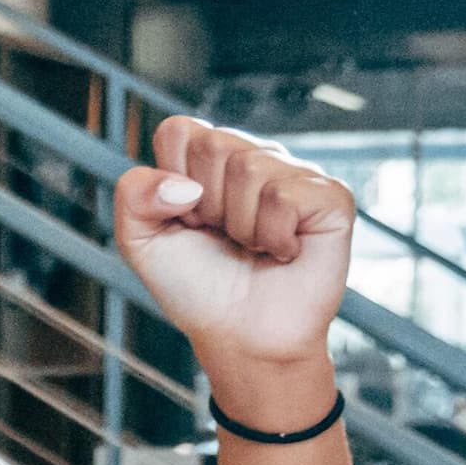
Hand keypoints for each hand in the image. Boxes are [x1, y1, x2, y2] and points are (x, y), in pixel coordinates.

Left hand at [113, 117, 353, 402]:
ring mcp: (297, 175)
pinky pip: (286, 196)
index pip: (179, 130)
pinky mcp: (331, 199)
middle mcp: (256, 158)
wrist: (238, 334)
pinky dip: (274, 235)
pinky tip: (282, 253)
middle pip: (213, 145)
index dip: (170, 182)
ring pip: (250, 168)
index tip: (184, 219)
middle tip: (221, 236)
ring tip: (252, 247)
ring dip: (240, 225)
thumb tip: (184, 184)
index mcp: (210, 160)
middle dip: (205, 205)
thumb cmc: (194, 285)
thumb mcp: (139, 241)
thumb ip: (134, 196)